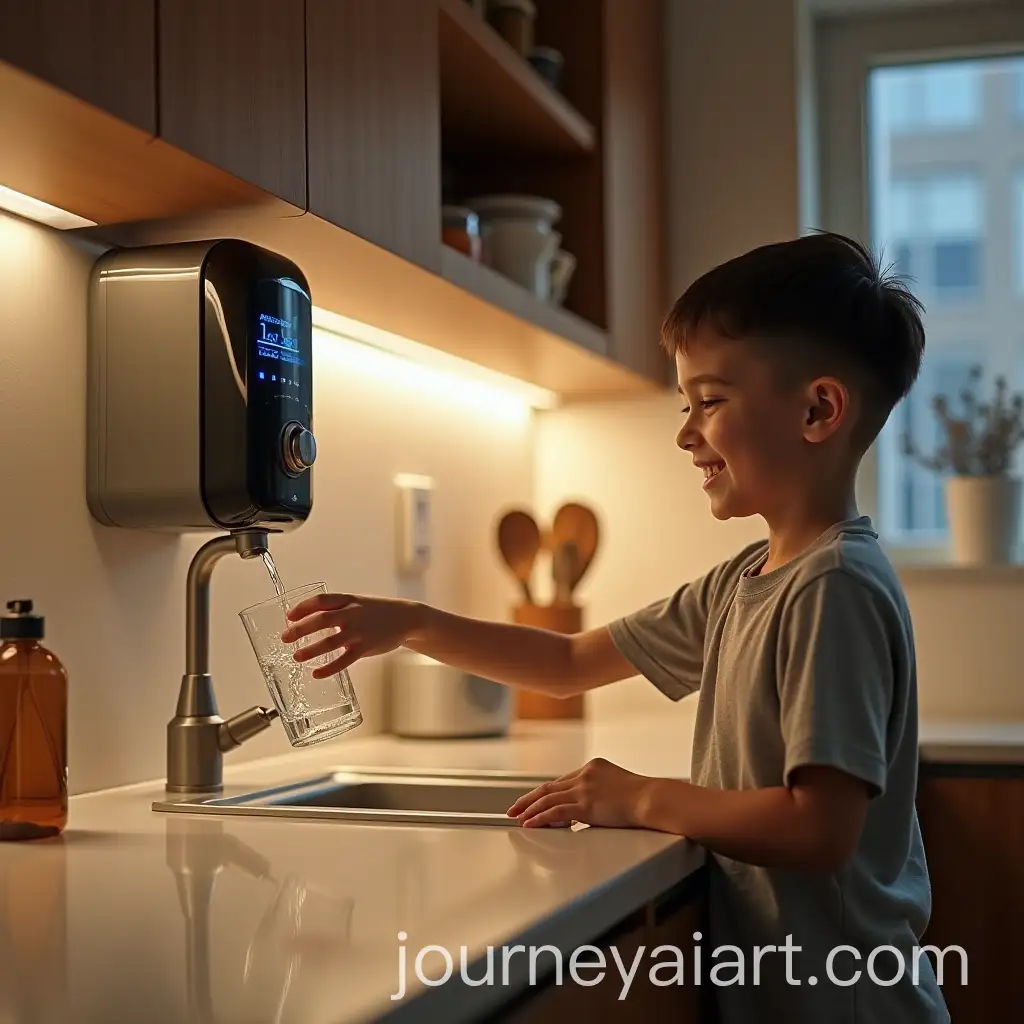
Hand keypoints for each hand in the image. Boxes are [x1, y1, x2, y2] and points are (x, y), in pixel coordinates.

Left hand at [279, 594, 419, 677]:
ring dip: (310, 650)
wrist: (406, 618)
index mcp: (348, 600)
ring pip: (330, 642)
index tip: (289, 616)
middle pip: (320, 620)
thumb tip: (310, 620)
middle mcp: (352, 614)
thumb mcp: (358, 603)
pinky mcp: (365, 647)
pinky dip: (328, 668)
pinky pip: (343, 661)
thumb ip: (337, 610)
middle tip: (285, 637)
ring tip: (297, 656)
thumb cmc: (378, 611)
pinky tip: (317, 673)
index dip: (302, 608)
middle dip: (300, 629)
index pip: (320, 601)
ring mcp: (359, 631)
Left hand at [506, 758, 650, 828]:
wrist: (653, 799)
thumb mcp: (618, 786)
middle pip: (549, 787)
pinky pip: (555, 812)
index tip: (534, 799)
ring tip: (517, 817)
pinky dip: (539, 818)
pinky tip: (530, 823)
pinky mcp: (585, 805)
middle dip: (529, 798)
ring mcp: (584, 789)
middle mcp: (585, 775)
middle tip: (514, 808)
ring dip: (529, 809)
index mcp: (593, 767)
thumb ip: (601, 793)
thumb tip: (591, 809)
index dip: (545, 792)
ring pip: (548, 798)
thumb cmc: (643, 797)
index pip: (562, 781)